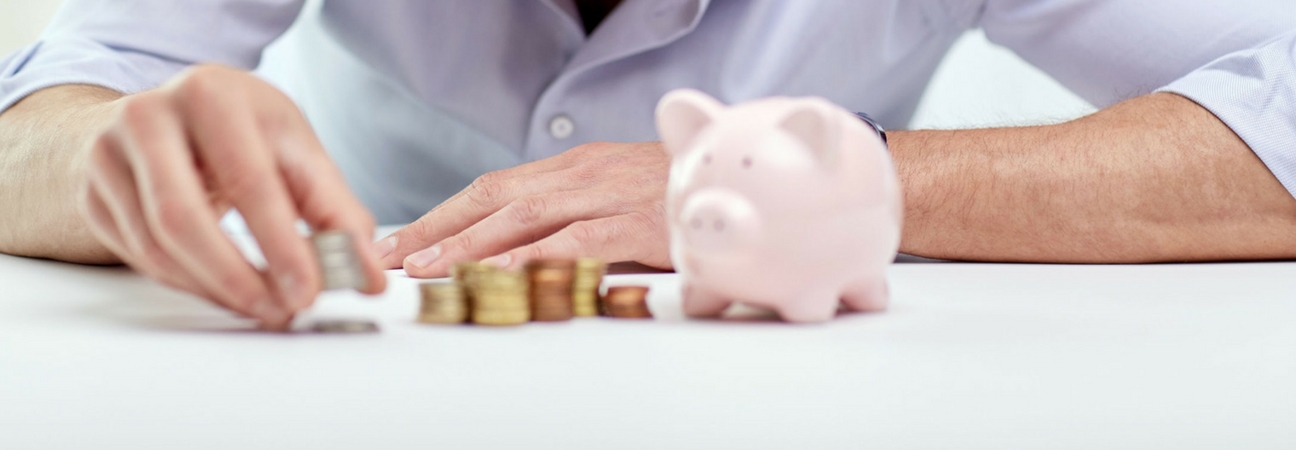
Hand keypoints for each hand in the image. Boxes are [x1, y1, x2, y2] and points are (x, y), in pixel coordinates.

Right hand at [77, 65, 385, 327]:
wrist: (164, 114)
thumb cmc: (241, 131)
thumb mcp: (294, 150)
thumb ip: (336, 211)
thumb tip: (368, 276)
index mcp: (211, 95)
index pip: (249, 182)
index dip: (281, 246)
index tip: (309, 292)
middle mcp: (149, 116)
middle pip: (184, 219)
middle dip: (238, 278)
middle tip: (282, 311)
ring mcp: (109, 156)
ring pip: (156, 246)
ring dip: (214, 289)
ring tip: (263, 306)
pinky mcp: (93, 194)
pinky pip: (140, 256)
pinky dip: (189, 283)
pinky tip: (225, 290)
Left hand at [377, 141, 672, 276]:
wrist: (745, 179)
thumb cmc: (683, 196)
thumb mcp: (622, 196)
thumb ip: (580, 218)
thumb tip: (533, 252)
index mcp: (576, 166)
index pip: (495, 186)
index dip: (446, 213)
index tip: (408, 238)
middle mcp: (584, 173)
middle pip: (494, 197)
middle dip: (440, 228)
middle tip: (398, 256)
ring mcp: (608, 194)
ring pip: (524, 216)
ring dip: (471, 244)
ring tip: (431, 269)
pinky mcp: (636, 223)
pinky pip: (577, 240)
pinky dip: (536, 257)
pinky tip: (504, 275)